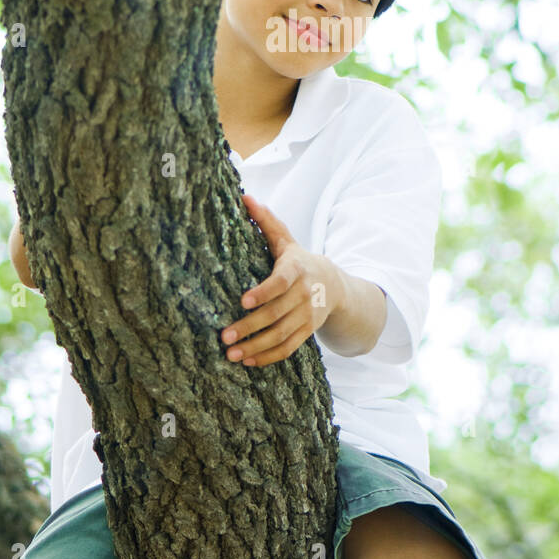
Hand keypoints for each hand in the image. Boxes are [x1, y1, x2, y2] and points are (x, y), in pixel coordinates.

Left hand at [220, 193, 339, 367]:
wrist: (334, 284)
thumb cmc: (299, 260)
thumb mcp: (287, 240)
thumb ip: (267, 221)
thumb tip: (246, 197)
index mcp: (296, 269)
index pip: (281, 282)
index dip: (264, 292)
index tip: (243, 300)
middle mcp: (304, 295)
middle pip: (276, 314)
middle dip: (250, 327)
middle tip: (224, 336)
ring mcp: (307, 316)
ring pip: (281, 336)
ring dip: (256, 347)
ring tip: (231, 355)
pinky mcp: (308, 332)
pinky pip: (289, 348)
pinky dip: (269, 357)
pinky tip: (248, 362)